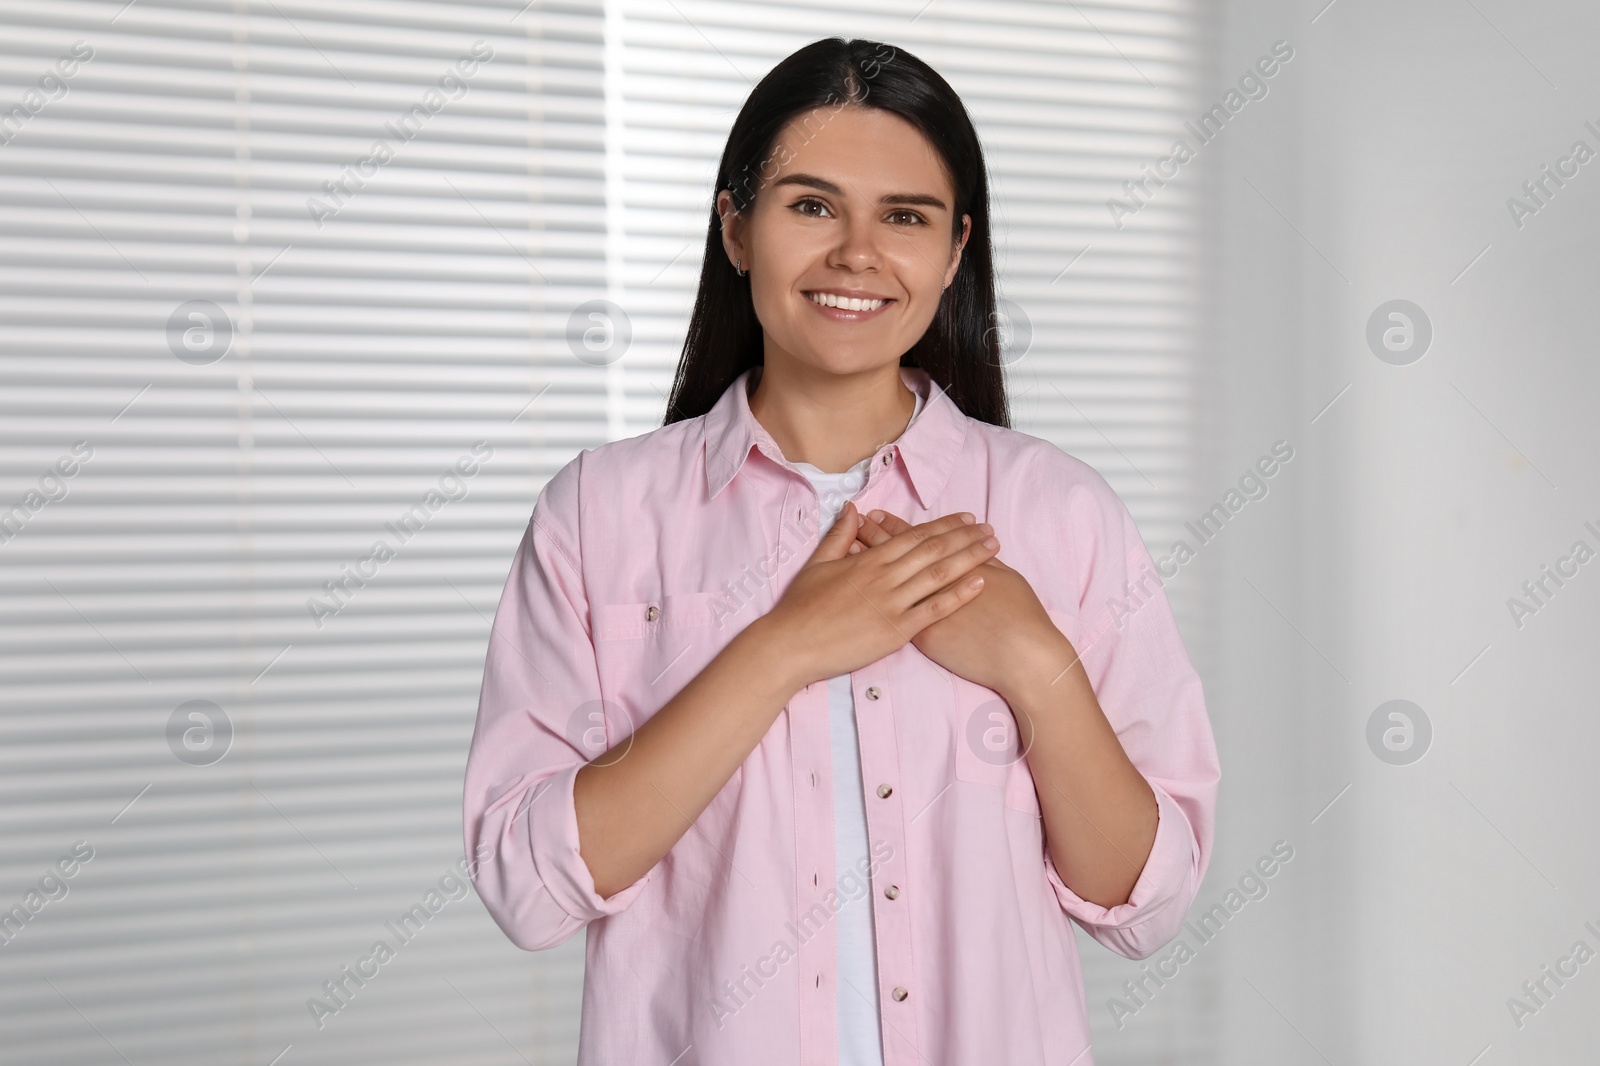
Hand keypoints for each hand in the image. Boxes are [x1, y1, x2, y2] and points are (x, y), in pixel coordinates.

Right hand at [761, 502, 1000, 689]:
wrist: (791, 644)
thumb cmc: (800, 607)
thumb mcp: (817, 563)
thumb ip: (839, 535)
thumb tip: (852, 509)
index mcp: (868, 559)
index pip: (914, 535)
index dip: (944, 525)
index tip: (966, 517)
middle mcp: (885, 576)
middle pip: (933, 550)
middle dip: (965, 536)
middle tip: (990, 527)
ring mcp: (892, 603)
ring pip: (939, 574)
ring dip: (970, 558)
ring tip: (993, 547)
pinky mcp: (896, 630)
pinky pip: (934, 609)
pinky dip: (959, 594)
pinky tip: (980, 582)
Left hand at [852, 508, 1068, 698]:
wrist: (1020, 655)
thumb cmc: (1020, 615)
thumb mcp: (1006, 577)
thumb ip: (985, 560)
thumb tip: (977, 542)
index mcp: (951, 565)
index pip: (916, 540)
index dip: (894, 527)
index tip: (875, 515)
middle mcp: (931, 583)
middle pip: (895, 556)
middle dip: (874, 538)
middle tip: (856, 524)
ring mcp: (923, 609)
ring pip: (886, 583)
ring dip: (867, 565)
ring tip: (849, 551)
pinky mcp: (921, 636)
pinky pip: (889, 613)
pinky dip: (872, 601)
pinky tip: (856, 593)